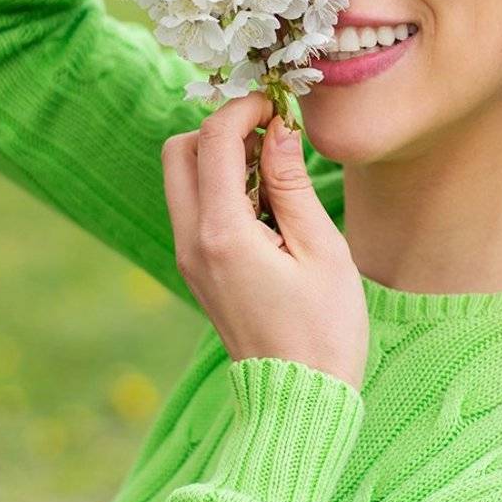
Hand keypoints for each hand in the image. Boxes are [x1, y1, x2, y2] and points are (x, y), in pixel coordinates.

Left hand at [162, 91, 369, 392]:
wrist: (299, 398)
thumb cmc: (324, 330)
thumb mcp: (321, 250)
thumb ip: (292, 184)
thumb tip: (278, 128)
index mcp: (222, 235)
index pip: (212, 141)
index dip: (243, 109)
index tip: (278, 104)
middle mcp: (191, 243)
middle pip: (177, 152)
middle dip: (218, 129)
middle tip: (269, 134)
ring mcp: (188, 258)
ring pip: (181, 179)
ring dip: (219, 158)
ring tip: (276, 171)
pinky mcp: (197, 269)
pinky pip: (195, 209)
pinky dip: (221, 188)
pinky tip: (268, 203)